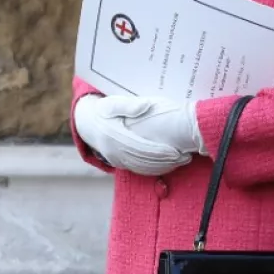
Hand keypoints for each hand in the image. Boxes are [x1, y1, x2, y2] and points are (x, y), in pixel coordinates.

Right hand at [73, 95, 197, 175]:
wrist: (88, 124)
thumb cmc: (104, 110)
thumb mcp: (112, 103)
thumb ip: (129, 105)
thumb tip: (146, 106)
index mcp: (113, 135)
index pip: (140, 147)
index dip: (159, 151)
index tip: (176, 151)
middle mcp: (114, 150)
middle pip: (144, 160)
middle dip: (166, 161)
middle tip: (186, 157)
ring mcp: (116, 159)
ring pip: (143, 167)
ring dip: (164, 167)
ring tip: (182, 161)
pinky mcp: (119, 164)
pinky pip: (139, 170)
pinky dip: (155, 169)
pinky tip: (169, 165)